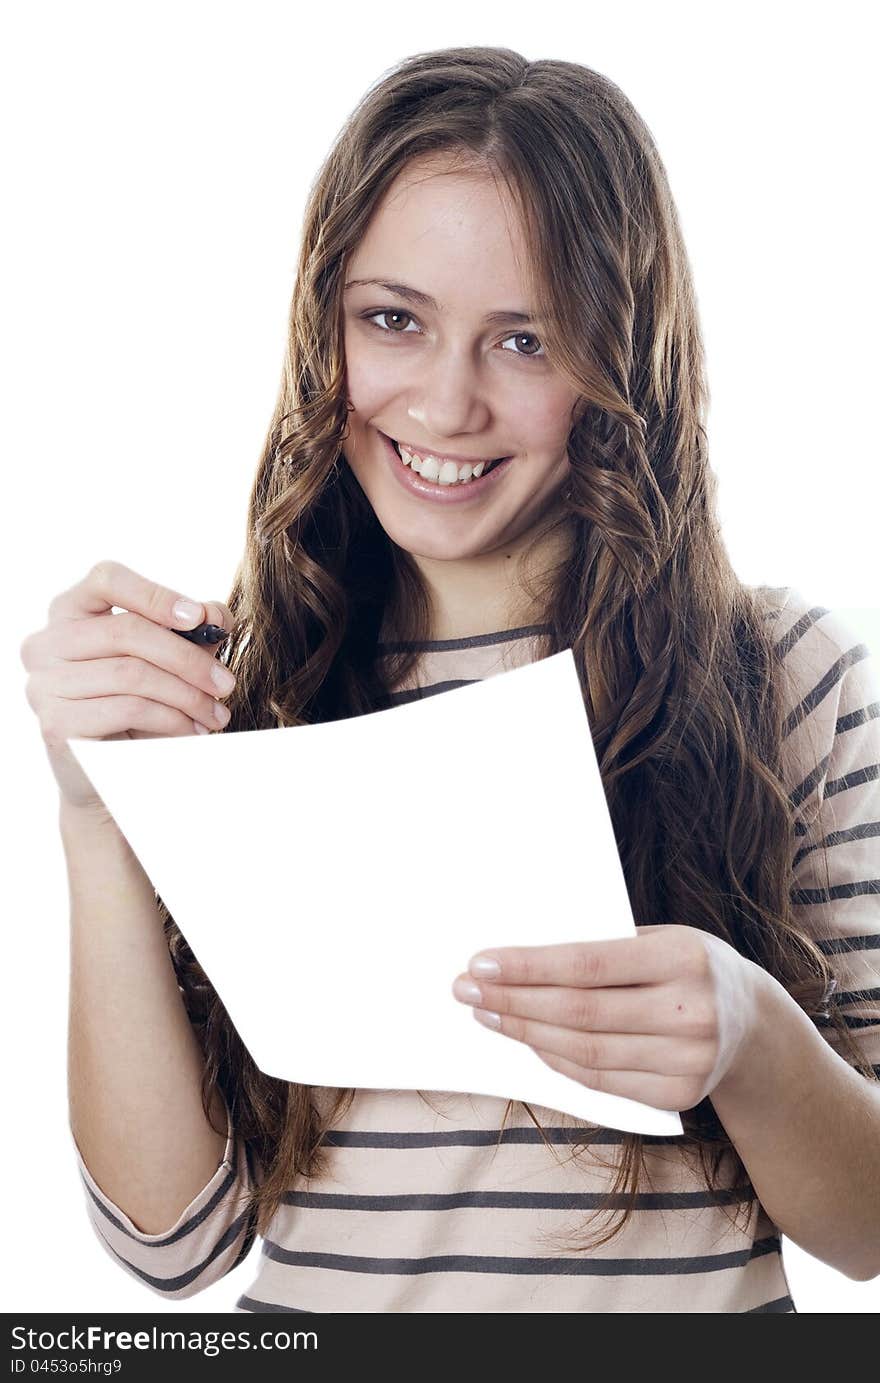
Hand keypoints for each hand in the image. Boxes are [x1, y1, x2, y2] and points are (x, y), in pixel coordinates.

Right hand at [20, 559, 234, 811]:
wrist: (106, 770)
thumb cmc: (138, 703)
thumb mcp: (170, 660)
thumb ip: (192, 630)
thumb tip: (214, 613)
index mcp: (70, 611)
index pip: (106, 579)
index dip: (155, 594)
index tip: (199, 617)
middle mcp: (46, 643)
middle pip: (126, 630)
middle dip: (188, 658)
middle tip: (226, 683)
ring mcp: (44, 683)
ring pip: (132, 673)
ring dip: (187, 696)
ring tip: (215, 715)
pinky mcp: (56, 722)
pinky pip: (128, 709)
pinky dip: (171, 720)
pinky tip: (191, 731)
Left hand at [451, 925, 766, 1110]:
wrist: (755, 1024)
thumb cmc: (688, 966)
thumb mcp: (661, 938)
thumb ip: (604, 948)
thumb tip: (518, 959)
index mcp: (683, 956)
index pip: (588, 963)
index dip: (529, 966)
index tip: (480, 964)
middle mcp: (691, 1010)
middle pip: (578, 1012)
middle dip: (512, 1001)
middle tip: (466, 991)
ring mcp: (690, 1059)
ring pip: (584, 1051)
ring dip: (524, 1033)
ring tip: (486, 1014)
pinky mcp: (680, 1095)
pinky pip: (600, 1080)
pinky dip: (556, 1060)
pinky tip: (528, 1040)